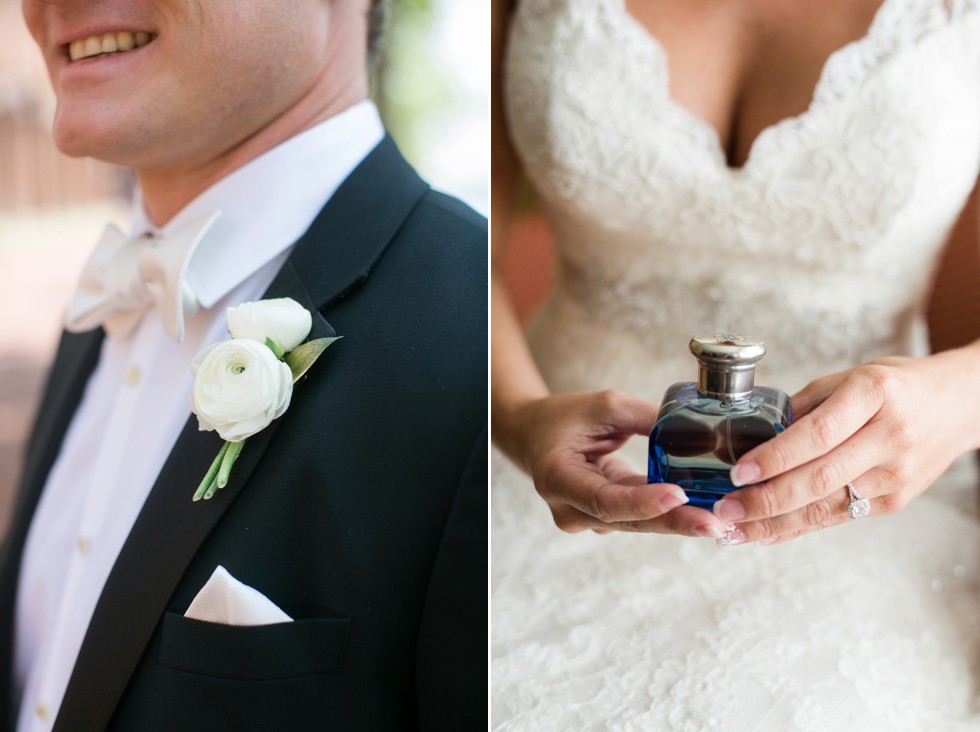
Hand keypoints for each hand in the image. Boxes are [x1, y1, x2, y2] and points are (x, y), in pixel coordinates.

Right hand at [506, 389, 732, 536]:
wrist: (533, 435)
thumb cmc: (563, 417)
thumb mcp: (603, 406)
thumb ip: (646, 417)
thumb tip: (696, 431)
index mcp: (558, 477)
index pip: (605, 498)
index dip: (643, 501)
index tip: (678, 496)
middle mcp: (569, 509)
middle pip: (627, 521)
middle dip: (673, 522)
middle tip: (714, 524)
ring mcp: (584, 519)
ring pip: (636, 524)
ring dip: (676, 522)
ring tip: (717, 522)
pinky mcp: (603, 519)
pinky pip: (638, 519)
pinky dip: (668, 516)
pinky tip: (702, 515)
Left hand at [715, 353, 978, 544]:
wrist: (960, 405)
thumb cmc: (896, 386)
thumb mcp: (849, 378)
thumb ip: (803, 406)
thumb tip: (750, 436)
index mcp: (873, 394)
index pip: (818, 434)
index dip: (775, 457)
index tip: (738, 472)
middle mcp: (889, 436)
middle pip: (820, 477)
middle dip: (766, 499)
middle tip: (726, 509)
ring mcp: (897, 473)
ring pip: (827, 505)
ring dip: (775, 522)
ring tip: (735, 529)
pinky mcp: (897, 500)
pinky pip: (839, 517)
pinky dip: (799, 527)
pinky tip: (766, 533)